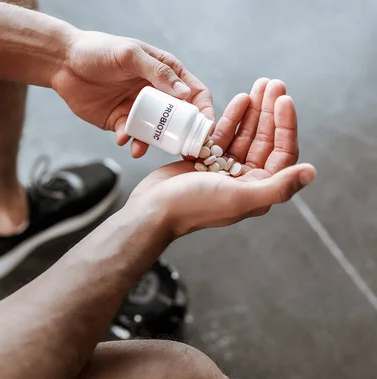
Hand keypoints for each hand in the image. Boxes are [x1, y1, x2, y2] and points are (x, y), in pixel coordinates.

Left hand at [51, 31, 213, 157]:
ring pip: (156, 132)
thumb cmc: (98, 50)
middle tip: (181, 150)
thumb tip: (185, 96)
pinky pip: (131, 136)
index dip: (204, 112)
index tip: (205, 130)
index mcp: (165, 72)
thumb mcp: (130, 55)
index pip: (195, 93)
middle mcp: (156, 92)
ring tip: (140, 148)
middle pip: (179, 118)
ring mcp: (139, 109)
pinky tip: (120, 137)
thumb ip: (157, 72)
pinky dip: (129, 141)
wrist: (63, 63)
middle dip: (181, 135)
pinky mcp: (121, 121)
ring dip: (152, 142)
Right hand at [127, 78, 315, 238]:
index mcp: (259, 189)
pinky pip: (223, 135)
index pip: (282, 152)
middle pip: (265, 139)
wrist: (153, 209)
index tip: (284, 100)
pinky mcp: (204, 161)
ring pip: (245, 134)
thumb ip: (278, 187)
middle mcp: (245, 179)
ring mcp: (224, 170)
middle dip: (270, 111)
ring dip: (253, 110)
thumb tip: (312, 172)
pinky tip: (239, 100)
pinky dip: (231, 118)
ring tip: (258, 85)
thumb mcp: (239, 197)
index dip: (286, 125)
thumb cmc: (193, 206)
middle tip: (273, 83)